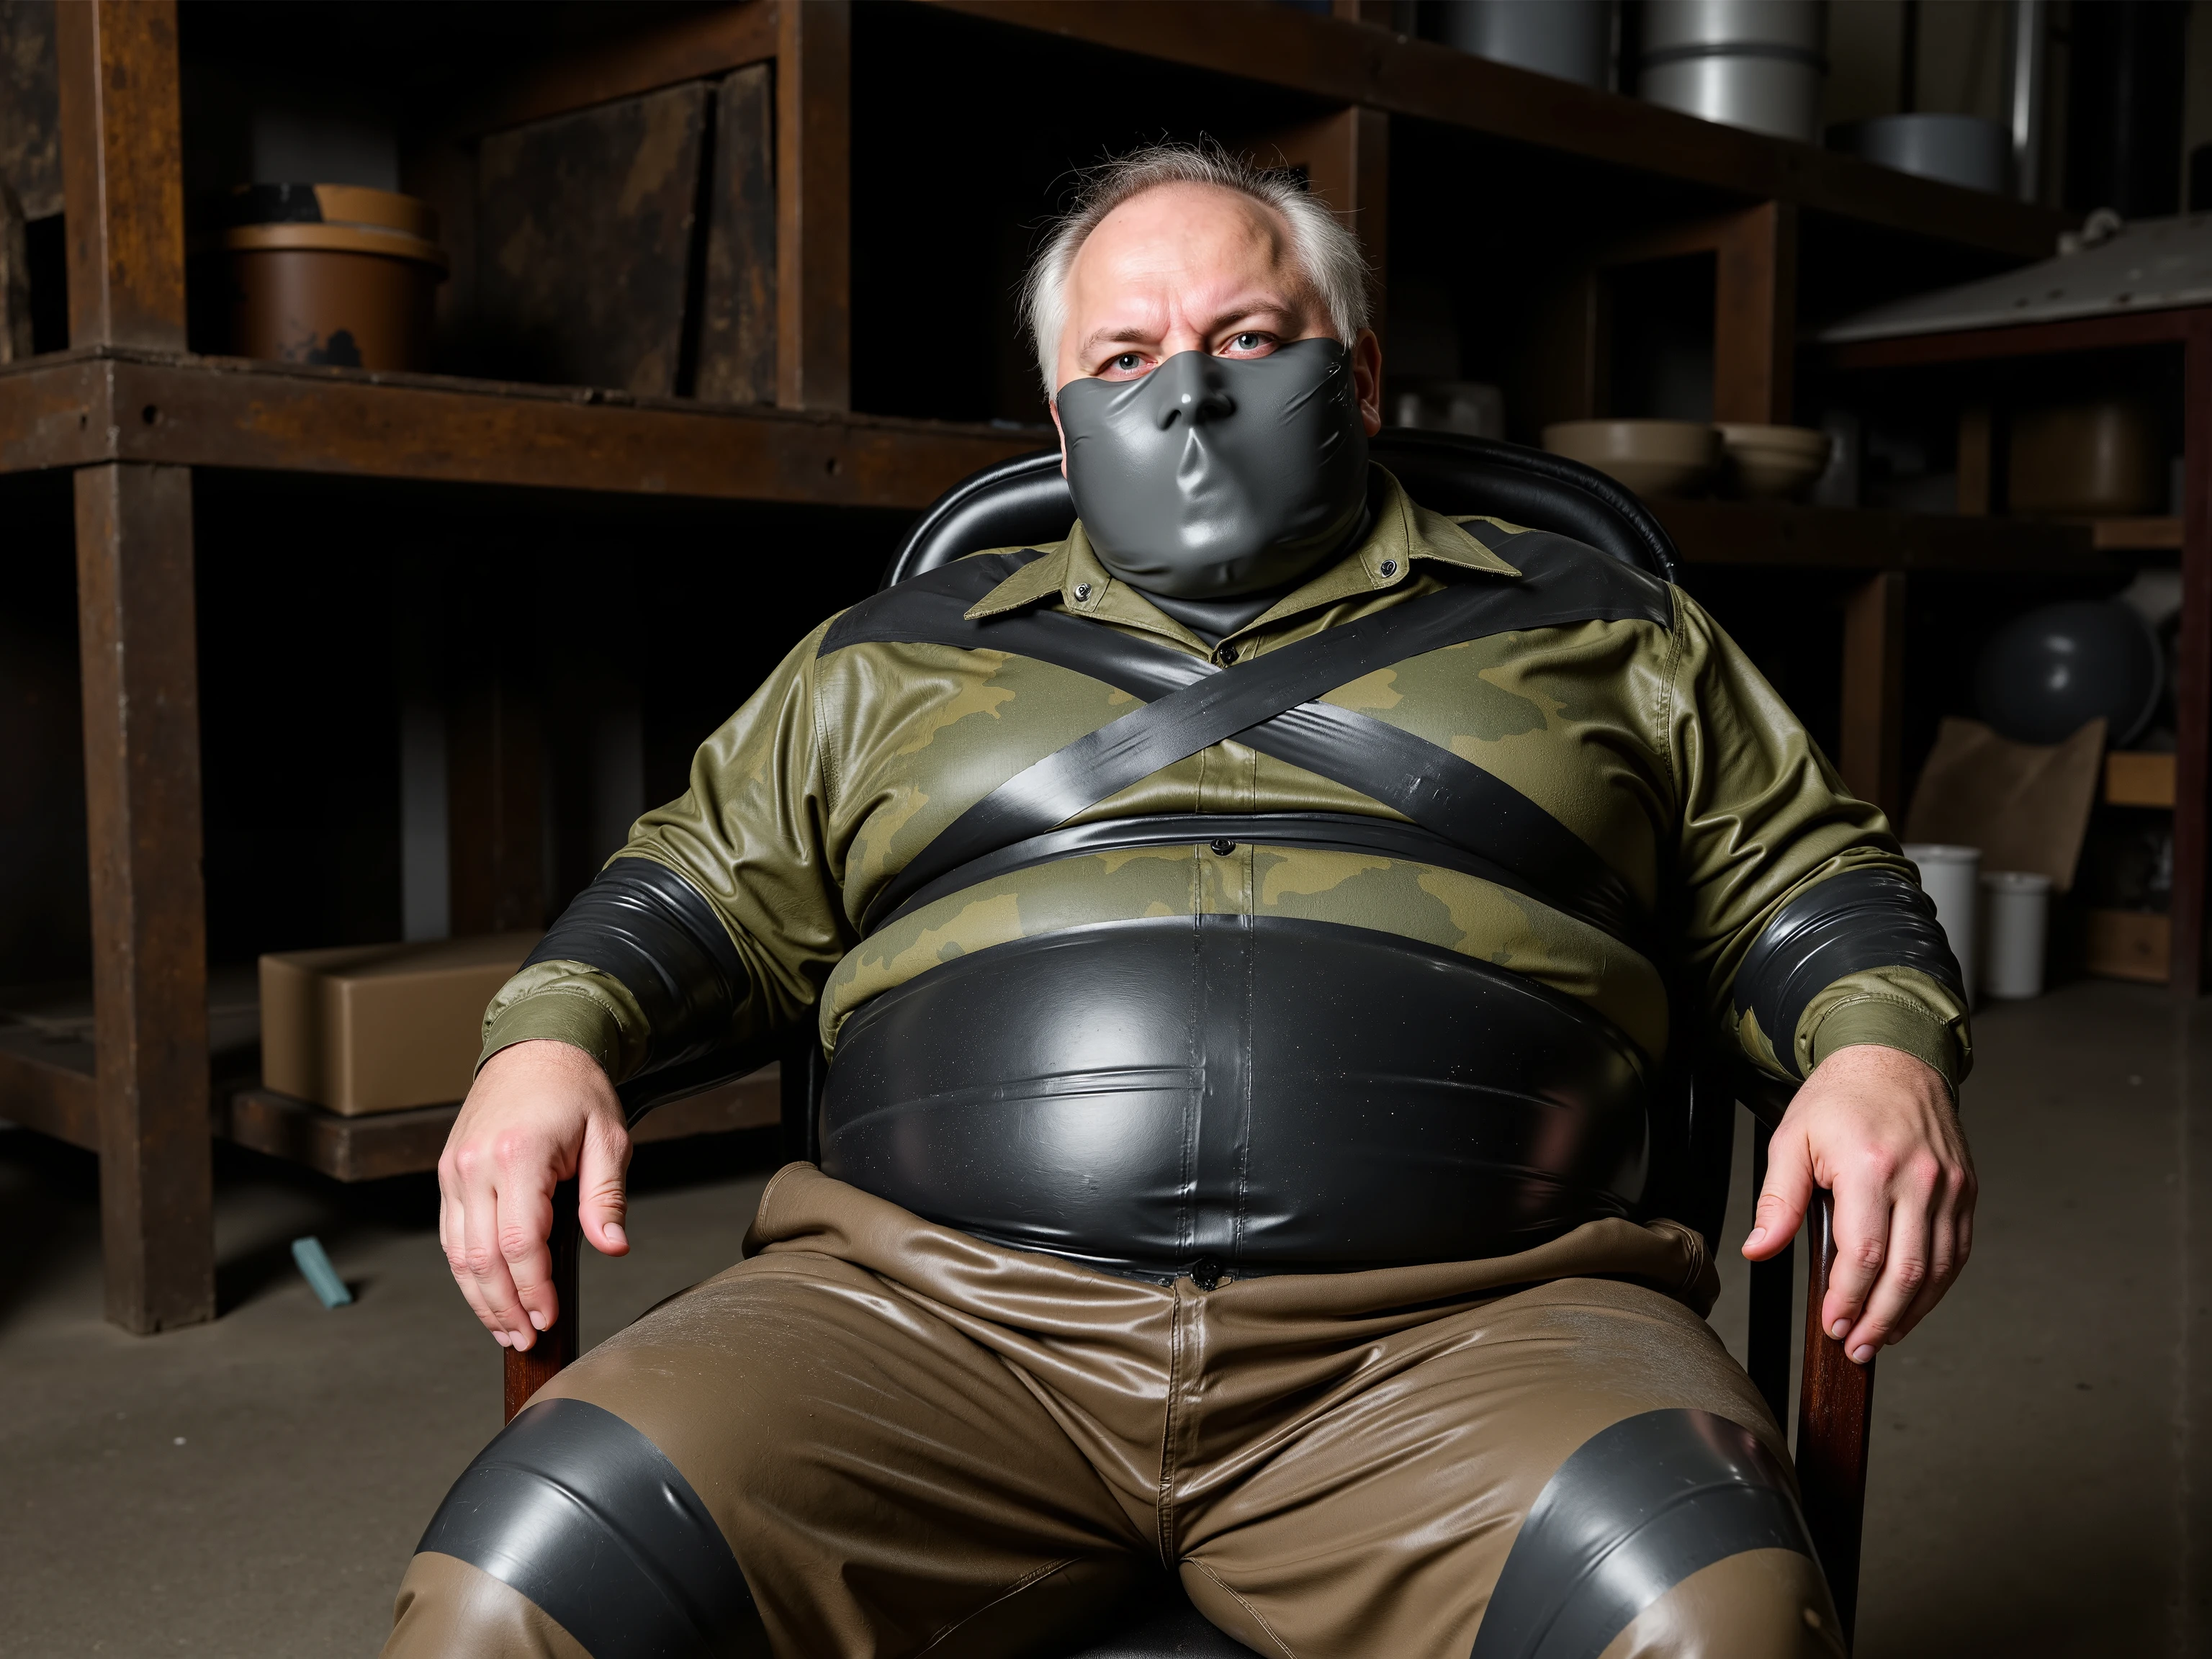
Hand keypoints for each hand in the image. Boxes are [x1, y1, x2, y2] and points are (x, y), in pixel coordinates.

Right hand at [437, 1039, 631, 1350]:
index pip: (520, 1243)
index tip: (548, 1317)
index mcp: (518, 1155)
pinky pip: (450, 1235)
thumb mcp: (609, 1137)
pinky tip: (486, 1295)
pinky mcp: (448, 1173)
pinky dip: (466, 1272)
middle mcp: (475, 1165)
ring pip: (456, 1254)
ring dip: (479, 1299)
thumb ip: (607, 1197)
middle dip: (503, 1307)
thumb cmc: (575, 1089)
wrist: (535, 1048)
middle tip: (525, 1340)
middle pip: (480, 1258)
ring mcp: (455, 1170)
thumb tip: (613, 1247)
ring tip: (505, 1330)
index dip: (533, 1290)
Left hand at [1741, 1043, 1974, 1364]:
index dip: (1849, 1299)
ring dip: (1911, 1313)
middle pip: (1906, 1272)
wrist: (1893, 1058)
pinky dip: (1936, 1287)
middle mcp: (1918, 1179)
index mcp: (1870, 1166)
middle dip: (1879, 1320)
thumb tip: (1757, 1250)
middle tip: (1856, 1348)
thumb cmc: (1838, 1099)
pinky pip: (1957, 1252)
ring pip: (1938, 1270)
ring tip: (1881, 1337)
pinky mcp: (1966, 1190)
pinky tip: (1912, 1306)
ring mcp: (1949, 1186)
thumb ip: (1777, 1200)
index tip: (1833, 1325)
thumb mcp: (1792, 1140)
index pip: (1864, 1253)